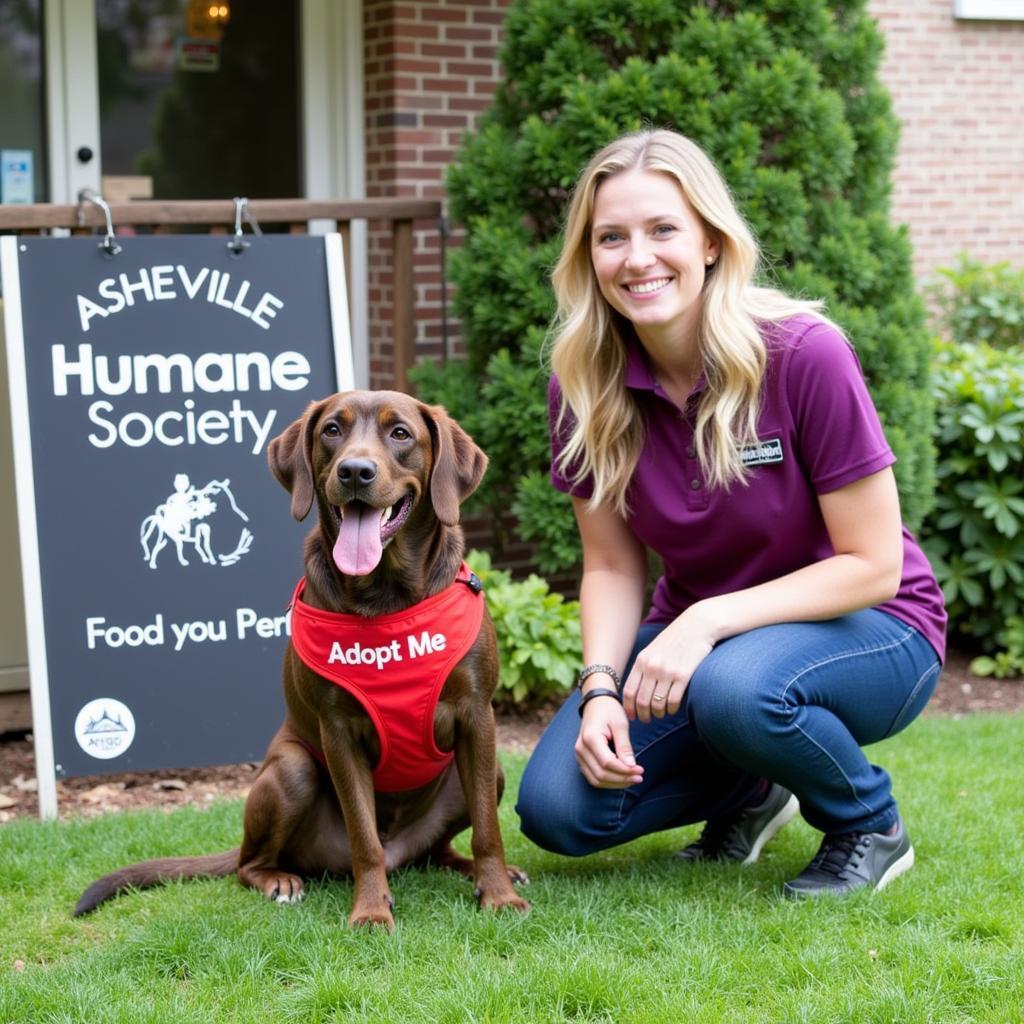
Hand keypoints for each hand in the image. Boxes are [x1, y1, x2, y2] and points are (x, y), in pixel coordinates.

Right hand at [574, 695, 643, 788]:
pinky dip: (608, 781)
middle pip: (601, 774)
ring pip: (596, 780)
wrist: (596, 703)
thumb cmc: (610, 711)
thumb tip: (631, 767)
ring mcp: (579, 755)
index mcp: (590, 738)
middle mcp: (581, 748)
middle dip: (622, 779)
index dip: (625, 771)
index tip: (641, 770)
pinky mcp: (582, 759)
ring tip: (633, 779)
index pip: (607, 763)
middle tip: (640, 776)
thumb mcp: (621, 725)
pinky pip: (593, 777)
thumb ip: (625, 746)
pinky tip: (622, 778)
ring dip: (615, 783)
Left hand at [623, 607, 717, 722]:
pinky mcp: (684, 675)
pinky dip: (671, 709)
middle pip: (642, 701)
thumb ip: (644, 667)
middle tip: (647, 719)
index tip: (632, 716)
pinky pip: (673, 701)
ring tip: (660, 714)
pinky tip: (672, 708)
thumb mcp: (653, 650)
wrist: (697, 626)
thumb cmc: (674, 639)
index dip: (629, 708)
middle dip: (643, 715)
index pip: (629, 691)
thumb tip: (635, 691)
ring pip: (657, 704)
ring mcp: (667, 672)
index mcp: (642, 661)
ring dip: (658, 714)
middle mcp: (652, 667)